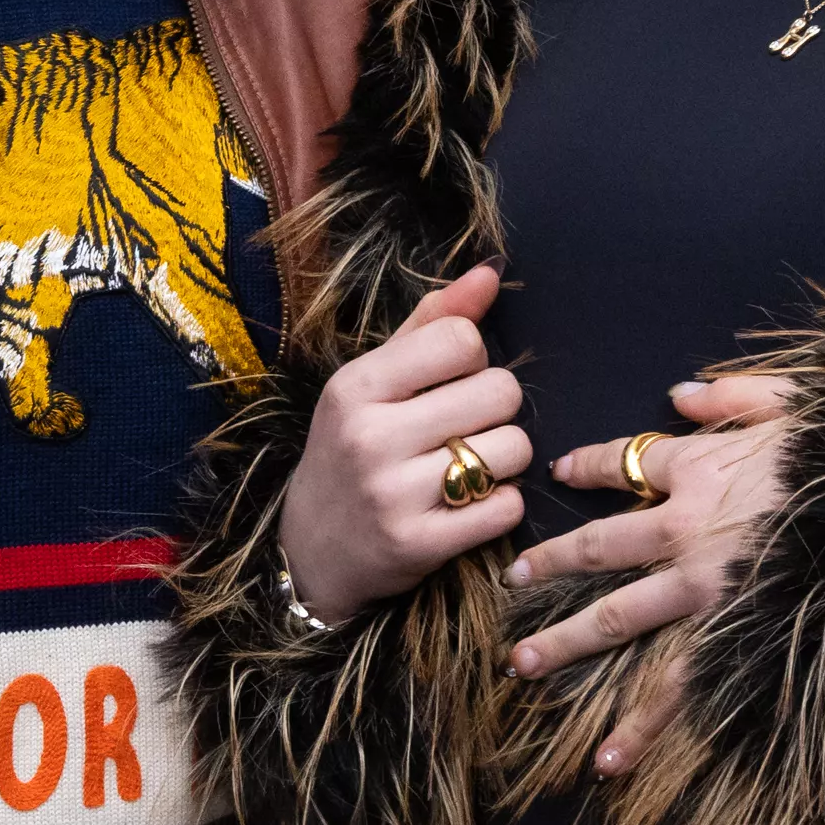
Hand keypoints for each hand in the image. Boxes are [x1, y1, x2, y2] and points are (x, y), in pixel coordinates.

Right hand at [275, 265, 529, 624]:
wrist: (311, 552)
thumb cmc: (351, 451)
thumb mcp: (373, 382)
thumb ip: (432, 324)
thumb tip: (491, 272)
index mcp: (355, 386)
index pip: (463, 340)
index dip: (473, 361)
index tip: (447, 386)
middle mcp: (368, 436)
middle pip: (500, 392)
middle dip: (495, 411)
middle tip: (464, 430)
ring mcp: (392, 494)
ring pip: (513, 450)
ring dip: (504, 460)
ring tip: (468, 469)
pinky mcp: (418, 545)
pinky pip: (508, 507)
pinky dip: (502, 505)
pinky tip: (469, 506)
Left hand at [503, 372, 794, 769]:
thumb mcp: (800, 402)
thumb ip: (736, 396)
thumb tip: (681, 394)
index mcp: (702, 467)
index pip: (627, 461)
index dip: (590, 465)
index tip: (561, 471)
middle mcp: (686, 527)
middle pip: (598, 548)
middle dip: (549, 565)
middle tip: (511, 584)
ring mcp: (704, 587)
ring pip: (616, 618)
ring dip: (564, 644)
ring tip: (518, 666)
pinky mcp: (731, 636)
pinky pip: (676, 686)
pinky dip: (642, 727)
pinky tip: (606, 760)